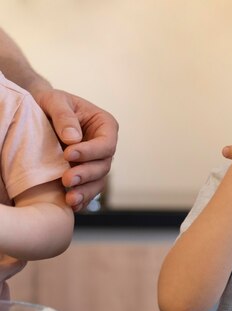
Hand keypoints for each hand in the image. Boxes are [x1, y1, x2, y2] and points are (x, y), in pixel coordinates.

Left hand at [33, 88, 117, 211]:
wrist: (41, 113)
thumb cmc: (51, 103)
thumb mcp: (56, 100)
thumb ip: (65, 116)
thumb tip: (73, 138)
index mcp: (105, 126)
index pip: (106, 143)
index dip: (91, 151)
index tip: (69, 154)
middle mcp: (105, 147)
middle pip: (104, 165)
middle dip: (86, 174)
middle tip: (67, 178)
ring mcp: (96, 162)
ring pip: (98, 181)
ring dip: (85, 191)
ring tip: (70, 198)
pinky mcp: (85, 175)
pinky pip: (89, 190)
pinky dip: (82, 198)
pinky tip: (72, 205)